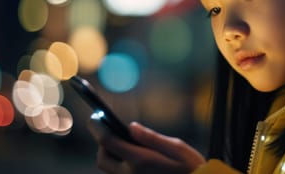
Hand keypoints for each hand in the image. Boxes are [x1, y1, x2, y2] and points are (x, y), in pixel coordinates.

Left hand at [87, 119, 205, 173]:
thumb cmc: (190, 167)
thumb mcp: (176, 147)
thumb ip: (151, 138)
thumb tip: (131, 127)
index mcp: (140, 161)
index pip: (108, 141)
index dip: (97, 126)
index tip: (94, 115)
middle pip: (103, 159)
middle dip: (102, 143)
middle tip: (109, 128)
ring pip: (109, 168)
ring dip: (111, 153)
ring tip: (122, 139)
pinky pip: (118, 173)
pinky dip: (119, 161)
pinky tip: (131, 152)